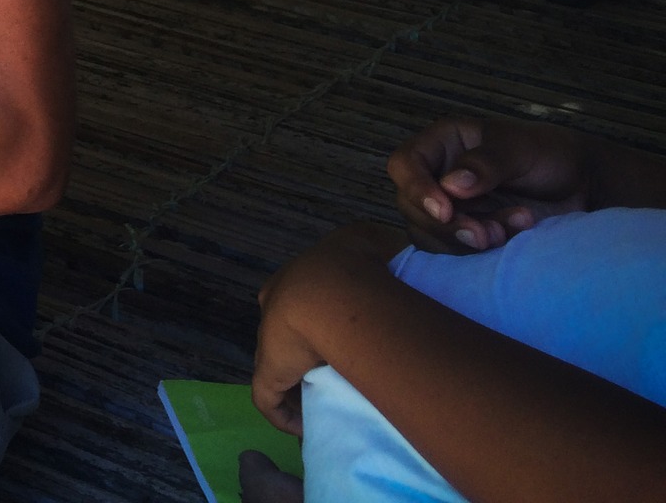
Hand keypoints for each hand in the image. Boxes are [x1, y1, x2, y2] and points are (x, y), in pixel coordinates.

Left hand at [250, 224, 403, 435]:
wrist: (334, 289)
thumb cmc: (362, 264)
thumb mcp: (380, 241)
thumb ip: (390, 248)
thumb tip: (402, 254)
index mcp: (301, 277)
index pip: (303, 300)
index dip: (321, 319)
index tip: (347, 339)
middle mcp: (279, 306)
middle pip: (288, 334)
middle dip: (309, 351)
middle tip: (340, 372)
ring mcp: (270, 339)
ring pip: (280, 366)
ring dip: (299, 385)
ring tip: (329, 403)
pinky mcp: (268, 370)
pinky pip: (269, 399)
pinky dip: (284, 415)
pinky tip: (304, 428)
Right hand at [387, 117, 592, 253]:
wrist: (582, 187)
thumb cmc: (548, 155)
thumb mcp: (521, 148)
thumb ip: (487, 164)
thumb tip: (451, 186)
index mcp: (442, 145)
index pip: (405, 165)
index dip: (417, 189)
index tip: (445, 211)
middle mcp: (437, 177)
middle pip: (412, 206)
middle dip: (448, 226)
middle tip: (485, 236)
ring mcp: (451, 209)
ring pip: (430, 234)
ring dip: (465, 241)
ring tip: (506, 234)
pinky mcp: (465, 236)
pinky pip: (454, 253)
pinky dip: (479, 254)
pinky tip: (512, 240)